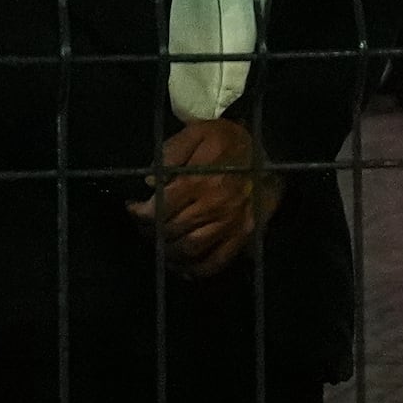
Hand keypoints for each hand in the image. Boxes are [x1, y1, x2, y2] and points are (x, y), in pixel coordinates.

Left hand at [126, 117, 280, 281]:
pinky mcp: (243, 235)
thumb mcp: (197, 132)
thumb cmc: (228, 140)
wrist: (269, 148)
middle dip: (152, 231)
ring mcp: (230, 223)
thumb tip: (151, 181)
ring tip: (160, 245)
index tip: (133, 209)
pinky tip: (183, 266)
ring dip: (169, 252)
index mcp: (199, 180)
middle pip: (173, 229)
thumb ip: (172, 152)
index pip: (162, 206)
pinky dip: (197, 270)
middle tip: (144, 228)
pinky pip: (217, 261)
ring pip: (191, 249)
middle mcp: (214, 205)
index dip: (142, 212)